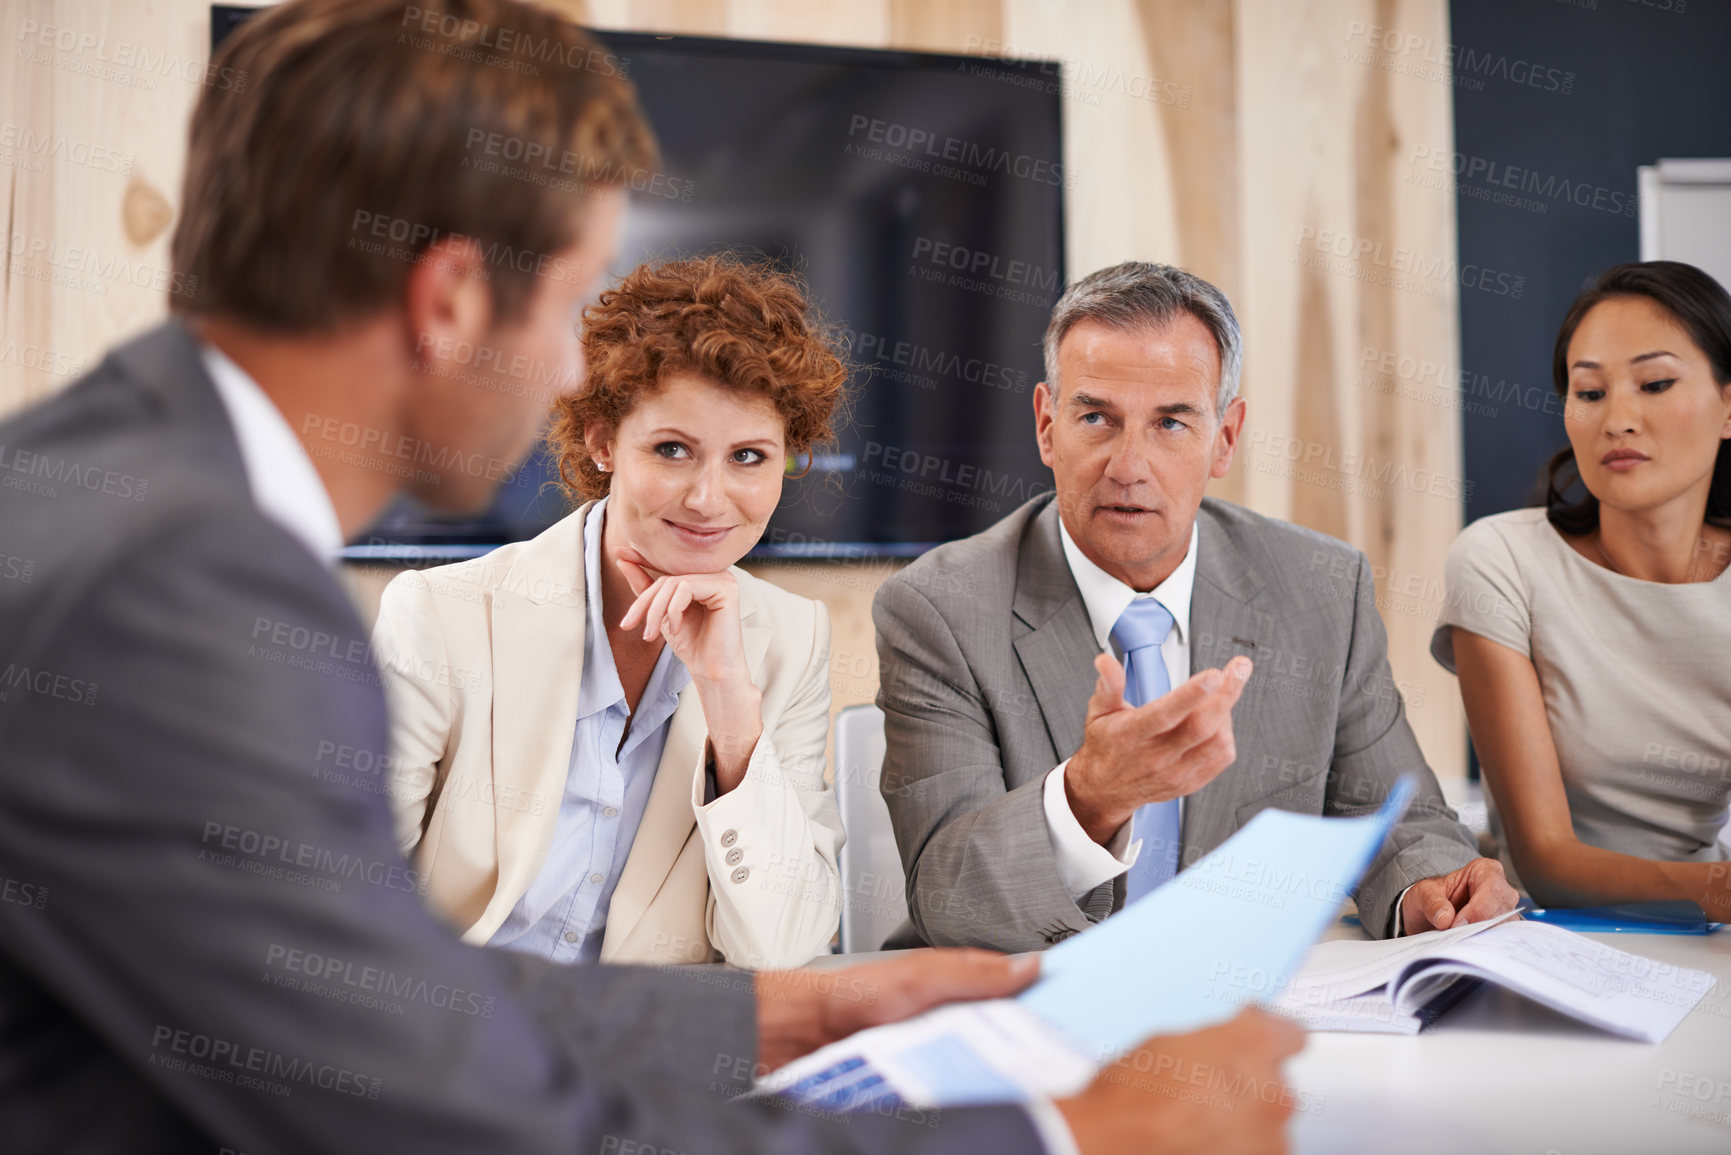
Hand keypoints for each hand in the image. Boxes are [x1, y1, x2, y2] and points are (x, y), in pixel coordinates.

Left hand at [615, 544, 761, 788]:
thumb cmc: (691, 644)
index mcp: (702, 575)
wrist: (712, 671)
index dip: (642, 558)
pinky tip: (675, 629)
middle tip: (628, 625)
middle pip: (667, 578)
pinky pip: (686, 589)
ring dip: (655, 610)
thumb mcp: (661, 613)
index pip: (667, 565)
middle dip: (644, 603)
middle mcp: (715, 572)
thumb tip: (622, 558)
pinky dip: (674, 610)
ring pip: (674, 583)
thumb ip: (645, 587)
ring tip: (650, 634)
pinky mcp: (726, 588)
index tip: (618, 552)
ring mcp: (723, 578)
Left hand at [753, 949, 1039, 1073]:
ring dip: (1006, 1068)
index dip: (1052, 994)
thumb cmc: (857, 995)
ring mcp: (945, 1048)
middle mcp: (958, 1015)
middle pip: (1014, 1029)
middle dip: (1036, 1038)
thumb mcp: (922, 977)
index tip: (1084, 1004)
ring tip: (1027, 1077)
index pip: (1021, 985)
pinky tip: (987, 1093)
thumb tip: (1030, 964)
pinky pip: (966, 1084)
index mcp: (963, 982)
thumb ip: (975, 973)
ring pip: (993, 1061)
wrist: (808, 1034)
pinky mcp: (932, 1078)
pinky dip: (978, 1088)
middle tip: (1063, 1049)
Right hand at [1056, 1007, 1304, 1154]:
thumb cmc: (1131, 1100)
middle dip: (1247, 1087)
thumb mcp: (1166, 1044)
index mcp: (1254, 1046)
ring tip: (1196, 1126)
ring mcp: (1272, 1142)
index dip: (1267, 1036)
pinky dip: (1232, 1149)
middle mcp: (1275, 1092)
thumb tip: (1219, 1049)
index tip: (1254, 1038)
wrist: (1115, 1146)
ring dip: (1241, 1124)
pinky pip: (1252, 1151)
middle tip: (1205, 1092)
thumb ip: (1212, 1043)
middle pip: (1275, 1084)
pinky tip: (1197, 1144)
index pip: (1289, 1033)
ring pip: (1265, 1125)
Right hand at [1066, 654, 1253, 843]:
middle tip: (1239, 669)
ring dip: (1227, 712)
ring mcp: (1175, 772)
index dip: (1192, 694)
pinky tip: (1219, 720)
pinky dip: (1227, 734)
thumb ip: (1108, 685)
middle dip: (1227, 694)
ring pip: (1216, 742)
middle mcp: (1156, 756)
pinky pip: (1221, 758)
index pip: (1165, 714)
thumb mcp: (1098, 712)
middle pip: (1201, 726)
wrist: (1105, 789)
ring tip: (1221, 693)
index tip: (1214, 675)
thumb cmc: (1106, 747)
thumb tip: (1106, 663)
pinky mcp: (1190, 782)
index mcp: (1131, 735)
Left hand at [1398, 857, 1519, 935]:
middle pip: (1502, 909)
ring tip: (1460, 941)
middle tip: (1457, 935)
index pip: (1492, 888)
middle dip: (1480, 925)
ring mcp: (1505, 911)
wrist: (1426, 915)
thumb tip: (1445, 919)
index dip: (1477, 909)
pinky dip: (1486, 945)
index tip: (1457, 924)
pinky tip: (1469, 946)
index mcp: (1484, 870)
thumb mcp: (1422, 894)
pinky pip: (1502, 940)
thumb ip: (1431, 902)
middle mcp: (1501, 889)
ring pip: (1505, 927)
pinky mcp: (1504, 930)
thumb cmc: (1429, 898)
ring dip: (1482, 936)